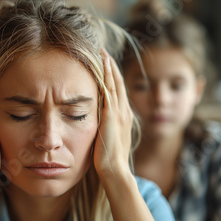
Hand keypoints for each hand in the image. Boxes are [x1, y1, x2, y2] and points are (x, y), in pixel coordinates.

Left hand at [93, 49, 133, 181]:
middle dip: (111, 66)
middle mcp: (124, 112)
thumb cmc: (109, 158)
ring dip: (109, 68)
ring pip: (115, 84)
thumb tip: (97, 121)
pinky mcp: (112, 116)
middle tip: (104, 51)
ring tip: (103, 53)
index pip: (118, 91)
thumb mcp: (107, 137)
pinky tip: (102, 68)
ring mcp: (119, 113)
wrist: (114, 170)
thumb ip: (104, 126)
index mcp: (123, 116)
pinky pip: (110, 92)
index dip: (112, 76)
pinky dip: (107, 79)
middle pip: (118, 83)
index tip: (105, 63)